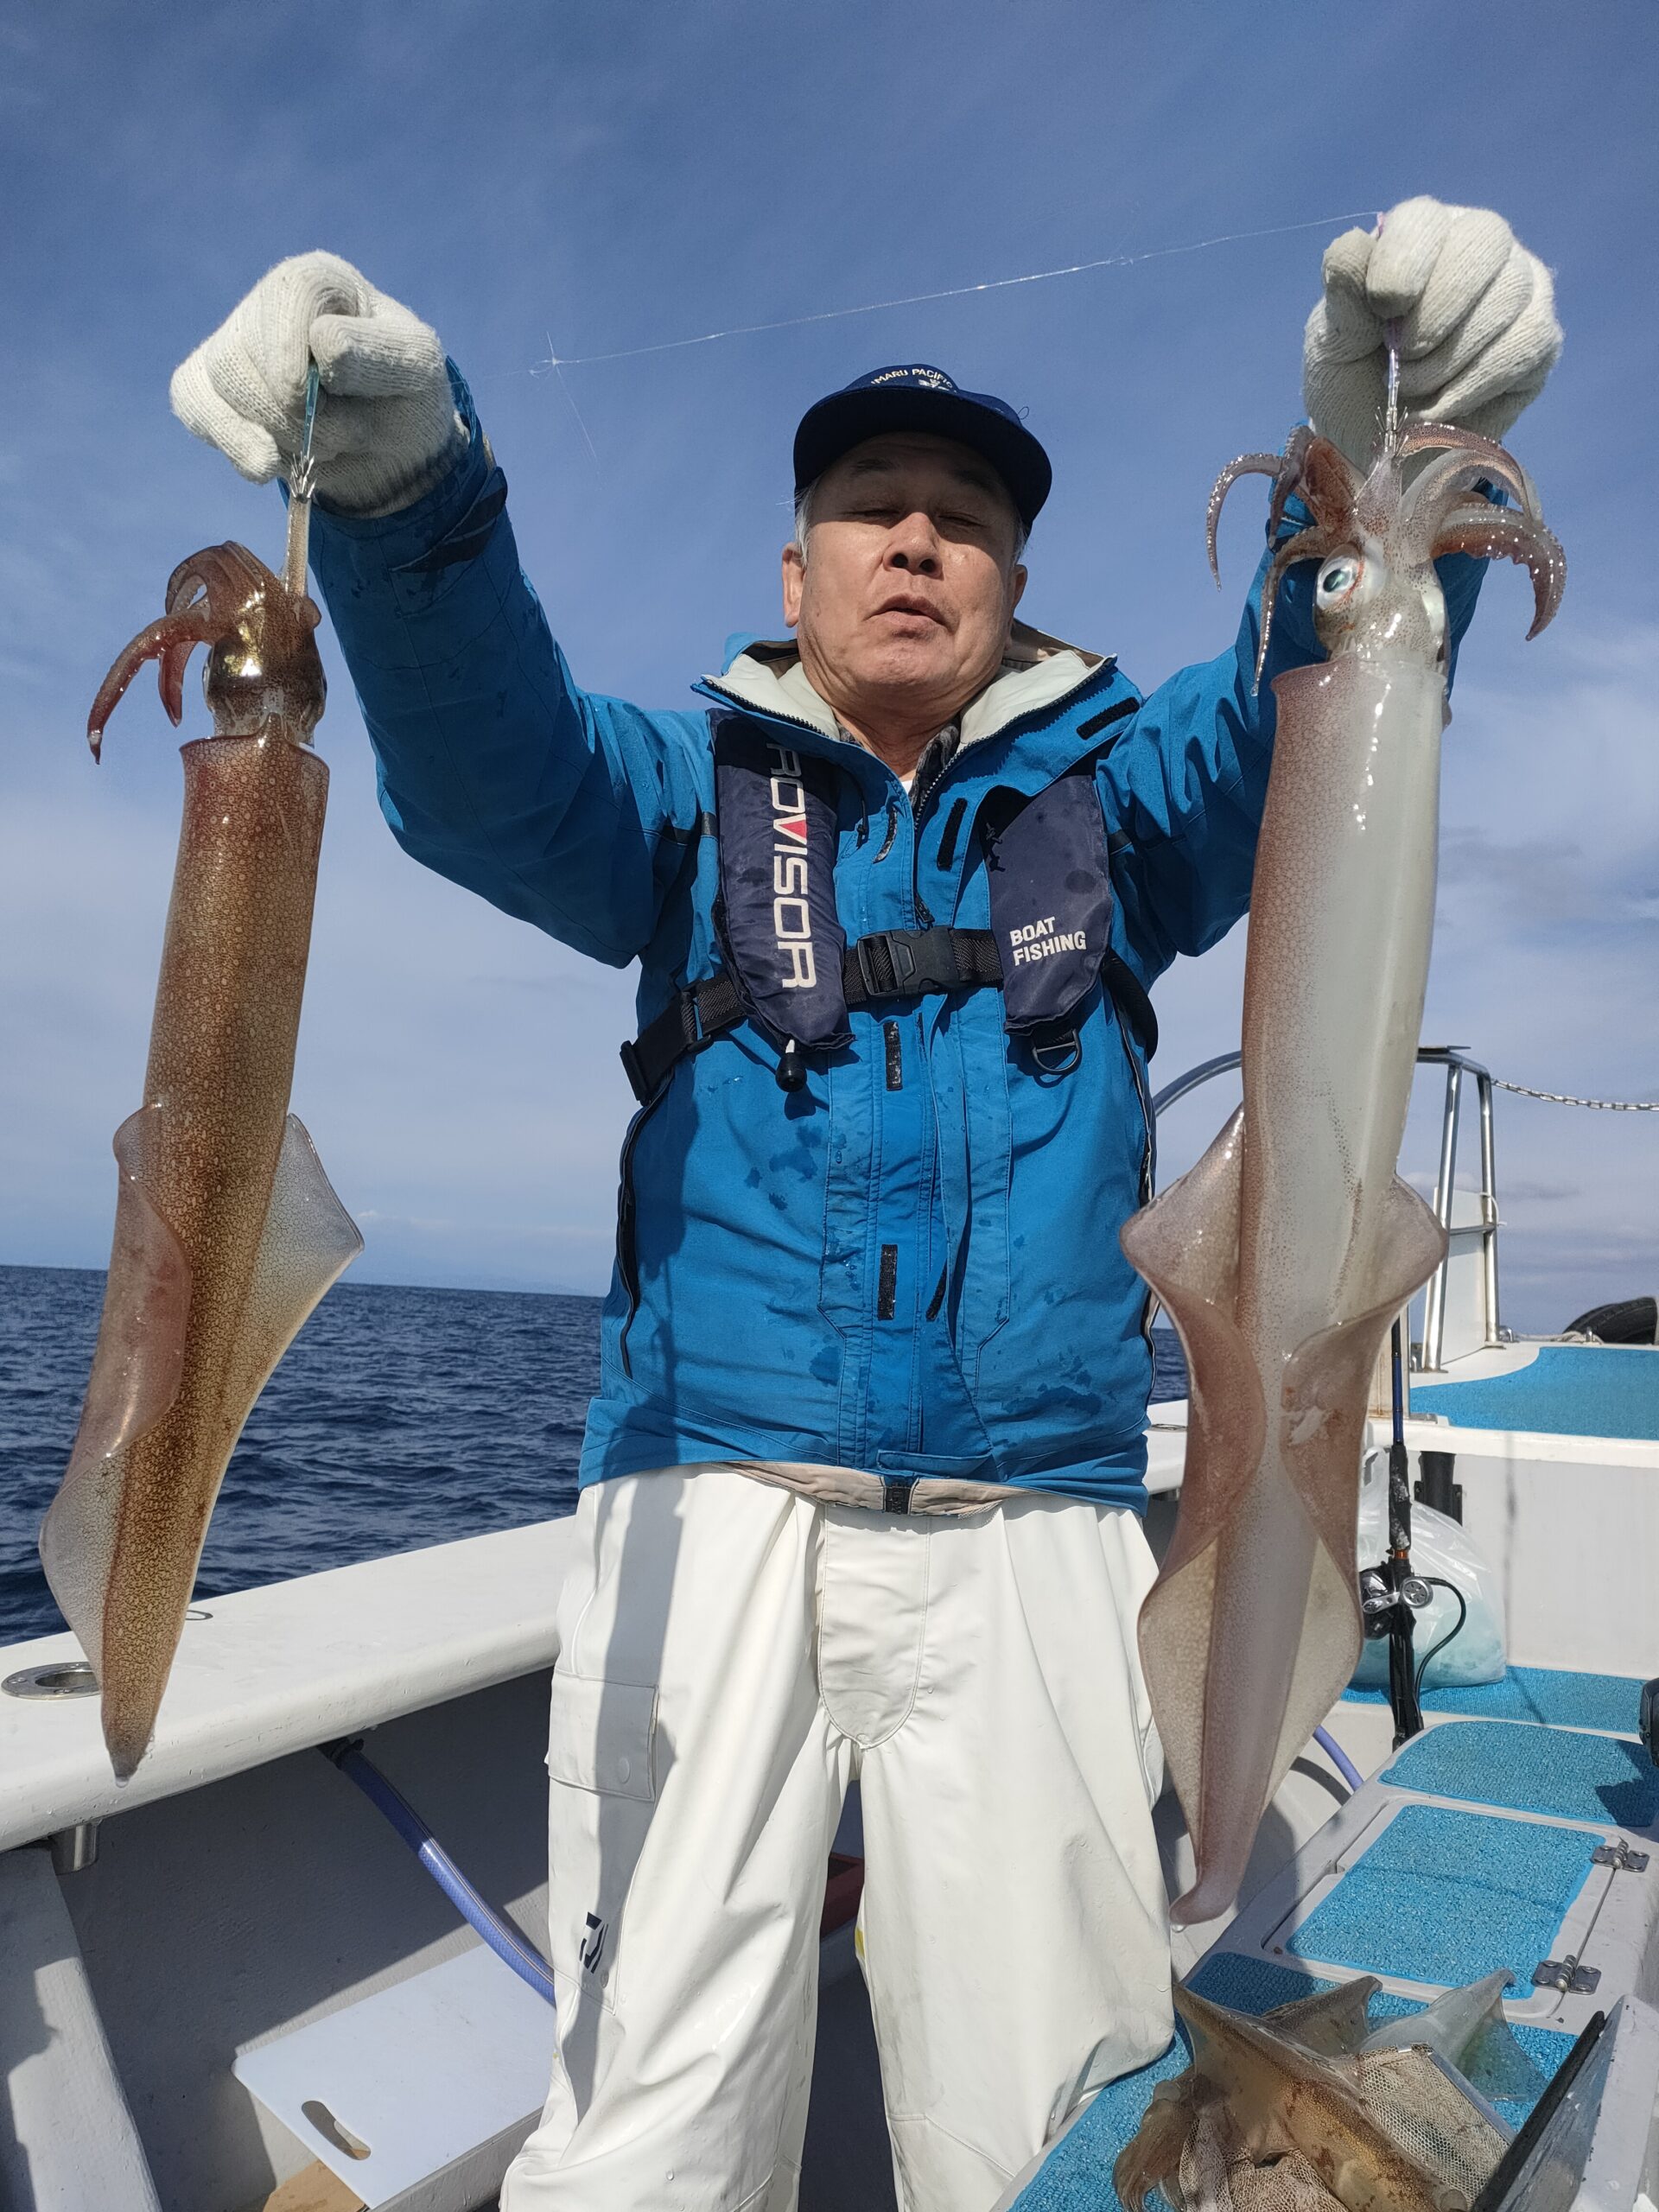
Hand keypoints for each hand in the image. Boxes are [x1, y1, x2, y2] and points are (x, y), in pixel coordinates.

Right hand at [170, 252, 466, 516]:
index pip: (285, 296)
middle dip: (294, 417)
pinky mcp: (208, 383)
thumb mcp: (417, 370)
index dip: (296, 358)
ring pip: (219, 387)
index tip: (331, 391)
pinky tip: (276, 459)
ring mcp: (231, 340)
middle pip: (242, 356)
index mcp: (318, 281)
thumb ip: (381, 355)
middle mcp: (266, 301)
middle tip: (345, 436)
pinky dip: (240, 448)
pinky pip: (195, 410)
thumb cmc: (404, 393)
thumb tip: (323, 345)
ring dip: (277, 436)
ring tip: (326, 445)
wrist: (388, 444)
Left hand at [1303, 198, 1561, 466]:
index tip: (1382, 308)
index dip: (1404, 261)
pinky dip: (1474, 384)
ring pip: (1508, 295)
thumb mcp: (1333, 345)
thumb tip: (1353, 245)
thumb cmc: (1354, 384)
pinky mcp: (1540, 337)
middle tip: (1400, 359)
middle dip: (1434, 312)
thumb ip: (1342, 298)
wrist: (1385, 449)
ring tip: (1411, 388)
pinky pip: (1527, 342)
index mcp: (1421, 235)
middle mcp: (1479, 246)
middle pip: (1483, 241)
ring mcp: (1520, 287)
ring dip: (1449, 357)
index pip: (1425, 219)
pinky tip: (1440, 406)